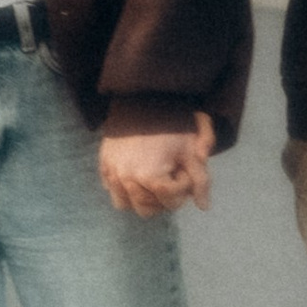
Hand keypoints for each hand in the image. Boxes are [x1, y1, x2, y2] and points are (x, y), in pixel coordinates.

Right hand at [99, 120, 214, 215]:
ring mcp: (111, 174)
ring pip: (127, 205)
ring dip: (141, 197)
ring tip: (152, 178)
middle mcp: (127, 180)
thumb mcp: (192, 150)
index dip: (183, 186)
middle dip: (163, 196)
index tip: (183, 168)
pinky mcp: (102, 165)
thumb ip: (201, 181)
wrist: (142, 97)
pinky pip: (111, 190)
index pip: (172, 202)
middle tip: (169, 174)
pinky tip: (136, 173)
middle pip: (149, 209)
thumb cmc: (172, 124)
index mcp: (150, 177)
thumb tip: (203, 206)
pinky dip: (123, 188)